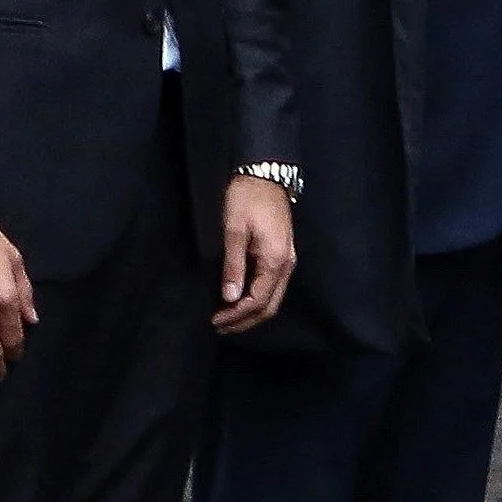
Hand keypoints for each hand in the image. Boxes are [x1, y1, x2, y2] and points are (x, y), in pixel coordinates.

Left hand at [213, 176, 297, 335]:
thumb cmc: (247, 198)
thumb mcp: (234, 231)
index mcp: (275, 260)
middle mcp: (285, 264)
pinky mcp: (281, 254)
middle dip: (245, 321)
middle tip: (220, 327)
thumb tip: (230, 297)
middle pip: (269, 306)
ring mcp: (286, 260)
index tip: (215, 320)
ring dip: (251, 313)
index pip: (257, 301)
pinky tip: (240, 300)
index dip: (236, 315)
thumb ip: (233, 265)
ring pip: (272, 299)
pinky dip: (256, 299)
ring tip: (227, 319)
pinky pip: (272, 287)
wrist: (264, 174)